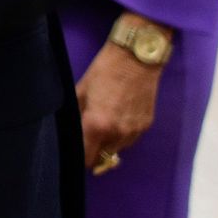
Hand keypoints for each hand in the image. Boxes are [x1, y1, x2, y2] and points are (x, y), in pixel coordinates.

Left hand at [76, 27, 165, 170]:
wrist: (136, 58)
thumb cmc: (104, 71)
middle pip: (102, 159)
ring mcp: (134, 132)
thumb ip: (75, 117)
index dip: (78, 158)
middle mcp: (118, 134)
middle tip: (85, 136)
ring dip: (107, 144)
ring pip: (116, 151)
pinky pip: (129, 140)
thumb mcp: (80, 91)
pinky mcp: (146, 127)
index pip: (86, 159)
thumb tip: (71, 134)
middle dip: (92, 150)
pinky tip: (117, 117)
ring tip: (102, 122)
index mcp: (97, 125)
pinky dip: (121, 136)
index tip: (74, 152)